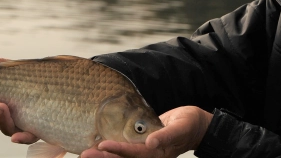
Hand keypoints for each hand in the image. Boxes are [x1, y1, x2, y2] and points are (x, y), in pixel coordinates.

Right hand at [0, 58, 39, 143]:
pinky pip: (28, 138)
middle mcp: (9, 116)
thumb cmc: (32, 75)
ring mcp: (22, 124)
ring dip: (2, 120)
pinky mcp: (37, 129)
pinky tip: (16, 137)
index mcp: (0, 103)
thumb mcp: (14, 68)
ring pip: (7, 130)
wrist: (60, 82)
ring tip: (3, 106)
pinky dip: (21, 138)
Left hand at [81, 106, 212, 157]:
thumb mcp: (181, 128)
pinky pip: (125, 150)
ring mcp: (145, 151)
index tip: (102, 146)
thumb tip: (152, 142)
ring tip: (85, 153)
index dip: (118, 151)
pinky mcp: (142, 145)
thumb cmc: (190, 125)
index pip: (134, 154)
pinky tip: (99, 148)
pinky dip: (112, 150)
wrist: (196, 126)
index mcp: (158, 153)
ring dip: (104, 156)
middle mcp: (149, 155)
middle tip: (84, 154)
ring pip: (122, 156)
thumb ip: (167, 135)